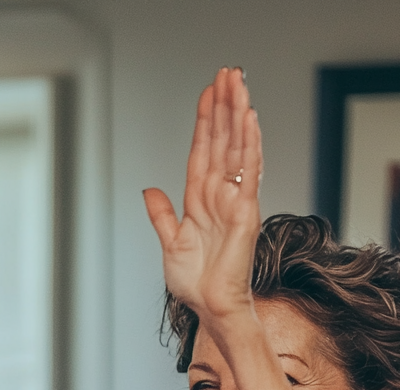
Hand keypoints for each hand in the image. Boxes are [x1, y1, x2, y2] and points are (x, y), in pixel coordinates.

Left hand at [144, 68, 262, 328]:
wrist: (211, 307)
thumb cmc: (196, 283)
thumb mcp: (170, 243)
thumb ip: (162, 214)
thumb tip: (149, 189)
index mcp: (200, 201)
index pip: (203, 151)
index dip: (205, 121)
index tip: (208, 93)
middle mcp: (220, 195)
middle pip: (222, 141)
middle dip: (224, 106)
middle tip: (227, 73)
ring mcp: (235, 200)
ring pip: (237, 148)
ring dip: (238, 114)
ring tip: (239, 83)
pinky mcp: (246, 211)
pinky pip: (249, 171)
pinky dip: (249, 144)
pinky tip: (249, 119)